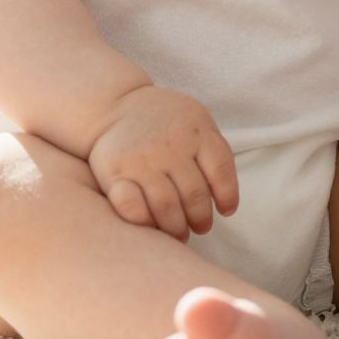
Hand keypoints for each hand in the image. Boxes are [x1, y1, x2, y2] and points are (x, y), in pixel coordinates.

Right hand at [86, 85, 239, 240]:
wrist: (112, 105)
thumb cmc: (162, 120)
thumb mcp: (195, 120)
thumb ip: (212, 151)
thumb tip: (226, 200)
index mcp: (197, 131)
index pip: (221, 172)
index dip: (227, 197)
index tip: (225, 211)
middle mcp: (171, 146)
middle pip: (195, 196)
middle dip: (201, 219)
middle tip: (200, 228)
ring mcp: (143, 161)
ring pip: (167, 208)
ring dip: (176, 228)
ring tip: (179, 233)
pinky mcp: (115, 174)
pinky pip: (133, 209)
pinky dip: (145, 223)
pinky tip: (150, 226)